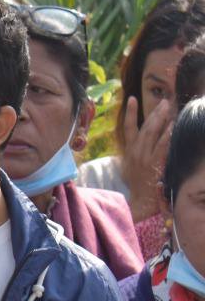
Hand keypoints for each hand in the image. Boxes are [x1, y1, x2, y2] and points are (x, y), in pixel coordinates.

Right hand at [123, 95, 172, 221]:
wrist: (140, 202)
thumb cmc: (139, 184)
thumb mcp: (131, 167)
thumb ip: (136, 153)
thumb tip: (142, 141)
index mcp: (129, 152)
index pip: (128, 128)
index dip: (131, 113)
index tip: (132, 98)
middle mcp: (135, 152)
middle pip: (144, 127)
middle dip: (154, 112)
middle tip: (164, 101)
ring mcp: (144, 157)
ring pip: (151, 133)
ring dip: (160, 119)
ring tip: (168, 107)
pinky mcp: (153, 164)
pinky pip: (161, 146)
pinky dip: (166, 135)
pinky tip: (172, 126)